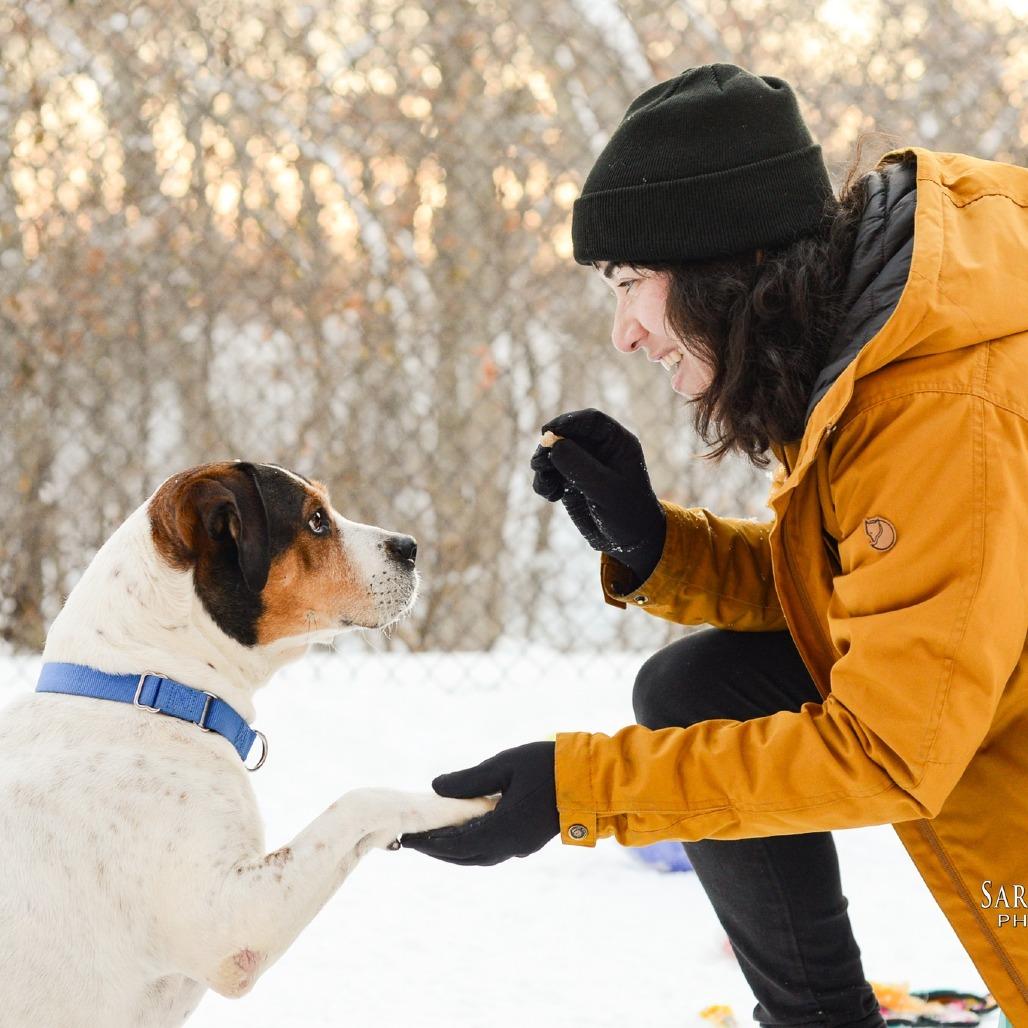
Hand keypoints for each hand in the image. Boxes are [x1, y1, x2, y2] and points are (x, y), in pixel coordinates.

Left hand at [400, 741, 558, 865]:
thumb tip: (435, 788)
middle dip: (438, 851)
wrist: (589, 778)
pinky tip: (465, 835)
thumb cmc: (547, 765)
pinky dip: (473, 848)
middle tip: (413, 843)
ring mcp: (523, 845)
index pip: (457, 844)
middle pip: (466, 857)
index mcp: (503, 828)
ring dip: (455, 852)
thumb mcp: (504, 765)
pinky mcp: (530, 840)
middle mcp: (512, 844)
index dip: (431, 843)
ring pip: (481, 857)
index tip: (409, 839)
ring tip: (434, 842)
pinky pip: (494, 851)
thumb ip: (469, 779)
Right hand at [530, 408, 665, 582]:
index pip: (591, 421)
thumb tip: (553, 445)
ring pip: (554, 453)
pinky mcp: (571, 481)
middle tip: (538, 463)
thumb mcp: (606, 490)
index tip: (548, 432)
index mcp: (617, 443)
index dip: (568, 422)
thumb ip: (580, 466)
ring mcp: (583, 464)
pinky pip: (549, 473)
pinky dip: (544, 481)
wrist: (630, 542)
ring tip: (546, 486)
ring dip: (543, 466)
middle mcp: (599, 449)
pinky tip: (549, 496)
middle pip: (567, 434)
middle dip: (550, 447)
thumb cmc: (628, 514)